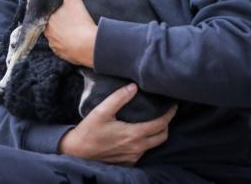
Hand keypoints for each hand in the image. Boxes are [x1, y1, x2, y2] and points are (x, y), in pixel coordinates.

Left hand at [45, 0, 96, 66]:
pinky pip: (63, 49)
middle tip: (63, 16)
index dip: (48, 10)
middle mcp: (48, 35)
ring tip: (69, 28)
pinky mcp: (65, 56)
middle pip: (49, 26)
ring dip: (60, 34)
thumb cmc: (79, 22)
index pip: (44, 14)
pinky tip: (74, 40)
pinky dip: (67, 45)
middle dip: (54, 22)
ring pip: (55, 38)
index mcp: (47, 21)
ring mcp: (56, 47)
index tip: (53, 7)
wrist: (90, 47)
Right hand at [59, 84, 176, 164]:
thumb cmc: (89, 131)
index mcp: (134, 134)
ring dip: (156, 133)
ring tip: (152, 121)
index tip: (173, 105)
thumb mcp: (101, 111)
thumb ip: (118, 98)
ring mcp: (133, 157)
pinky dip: (145, 142)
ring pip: (153, 145)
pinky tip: (138, 133)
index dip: (169, 114)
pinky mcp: (128, 162)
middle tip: (164, 113)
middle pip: (162, 136)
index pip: (161, 124)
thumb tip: (133, 87)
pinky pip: (143, 152)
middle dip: (166, 124)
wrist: (77, 152)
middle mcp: (137, 148)